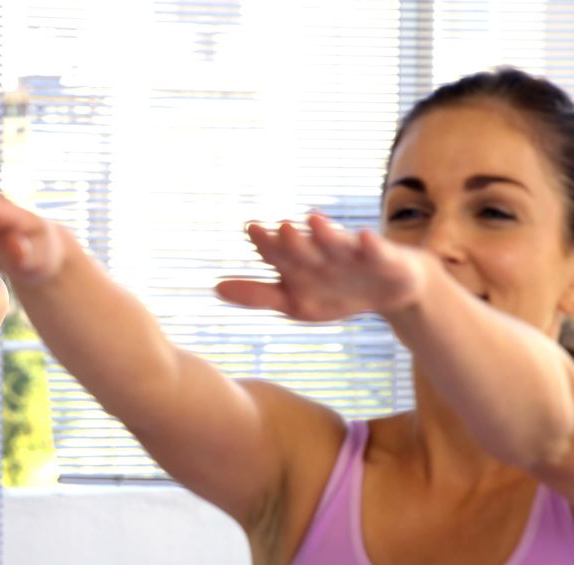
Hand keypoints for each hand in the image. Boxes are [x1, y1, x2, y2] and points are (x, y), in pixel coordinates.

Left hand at [215, 214, 425, 321]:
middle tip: (279, 228)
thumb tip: (215, 288)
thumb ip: (257, 295)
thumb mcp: (295, 302)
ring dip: (325, 233)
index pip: (275, 250)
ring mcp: (352, 253)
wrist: (390, 290)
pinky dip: (371, 244)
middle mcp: (321, 251)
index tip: (252, 229)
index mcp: (298, 261)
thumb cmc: (336, 292)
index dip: (264, 242)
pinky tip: (365, 237)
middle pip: (303, 245)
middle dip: (291, 238)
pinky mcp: (383, 258)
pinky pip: (377, 250)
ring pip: (336, 242)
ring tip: (313, 221)